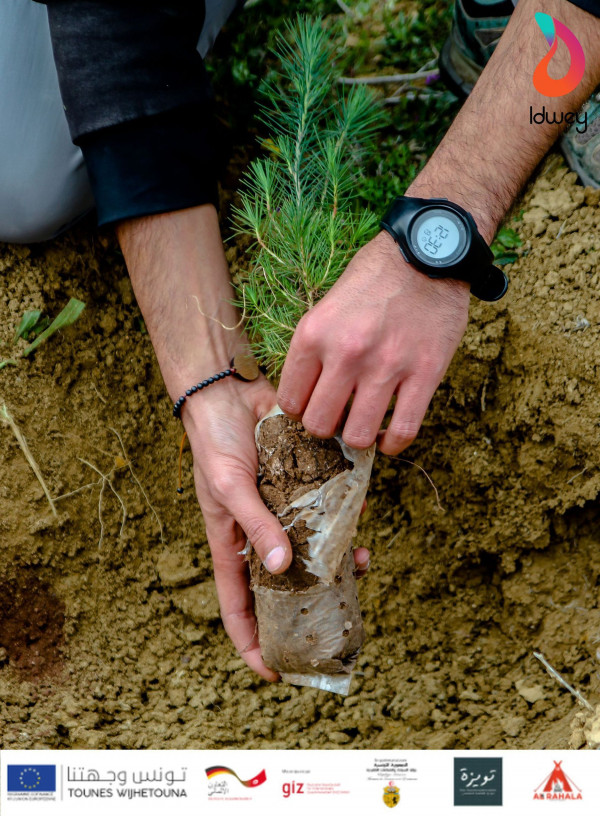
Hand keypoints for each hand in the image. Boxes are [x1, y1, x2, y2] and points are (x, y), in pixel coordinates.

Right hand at [182, 375, 369, 680]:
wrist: (230, 393)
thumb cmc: (215, 442)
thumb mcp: (228, 487)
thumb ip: (256, 525)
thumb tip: (282, 568)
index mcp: (232, 545)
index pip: (238, 608)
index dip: (253, 644)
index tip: (275, 673)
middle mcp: (260, 534)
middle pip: (284, 587)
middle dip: (310, 606)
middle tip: (339, 619)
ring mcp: (283, 513)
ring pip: (313, 552)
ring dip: (337, 564)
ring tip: (362, 565)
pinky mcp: (302, 488)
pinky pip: (327, 513)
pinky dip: (345, 522)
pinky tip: (362, 523)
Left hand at [278, 230, 469, 454]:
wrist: (427, 253)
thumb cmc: (374, 279)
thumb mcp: (327, 305)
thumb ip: (315, 348)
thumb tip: (307, 394)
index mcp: (314, 334)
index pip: (290, 401)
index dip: (299, 410)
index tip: (312, 406)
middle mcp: (346, 353)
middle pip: (318, 425)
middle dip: (324, 428)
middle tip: (337, 418)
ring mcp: (387, 366)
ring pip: (358, 436)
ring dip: (357, 438)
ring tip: (362, 426)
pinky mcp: (425, 373)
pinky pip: (404, 431)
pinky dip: (393, 443)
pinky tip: (389, 438)